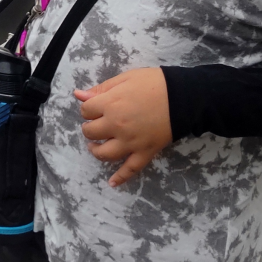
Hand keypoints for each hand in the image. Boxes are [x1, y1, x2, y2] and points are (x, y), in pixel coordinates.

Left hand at [74, 67, 172, 187]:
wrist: (182, 97)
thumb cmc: (153, 83)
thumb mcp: (125, 78)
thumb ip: (101, 89)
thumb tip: (78, 95)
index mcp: (110, 105)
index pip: (86, 111)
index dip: (88, 108)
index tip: (95, 107)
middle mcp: (116, 126)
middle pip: (91, 132)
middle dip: (90, 127)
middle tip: (97, 123)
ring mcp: (130, 142)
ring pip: (105, 154)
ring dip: (96, 150)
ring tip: (95, 145)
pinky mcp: (145, 152)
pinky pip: (131, 169)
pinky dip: (121, 178)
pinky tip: (112, 183)